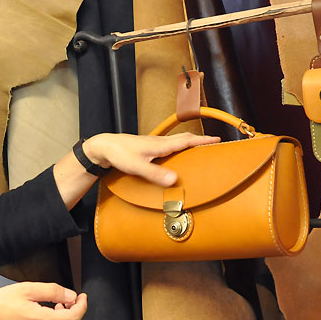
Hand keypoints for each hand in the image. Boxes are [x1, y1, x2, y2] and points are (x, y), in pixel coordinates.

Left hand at [83, 131, 219, 185]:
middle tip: (213, 143)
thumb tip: (174, 180)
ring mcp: (153, 144)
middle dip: (200, 140)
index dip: (203, 141)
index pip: (186, 141)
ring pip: (176, 141)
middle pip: (184, 139)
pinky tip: (176, 154)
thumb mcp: (137, 167)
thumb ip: (155, 174)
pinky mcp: (147, 147)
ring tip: (199, 148)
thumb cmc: (118, 154)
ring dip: (189, 143)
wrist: (103, 147)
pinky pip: (168, 145)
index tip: (218, 139)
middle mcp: (158, 142)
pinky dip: (178, 147)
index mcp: (160, 145)